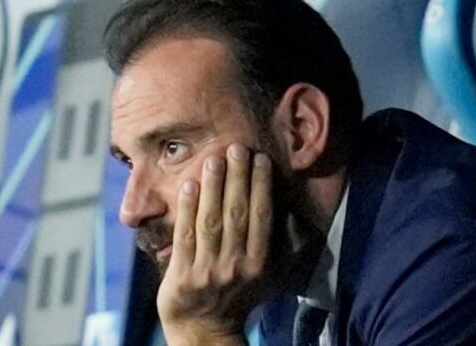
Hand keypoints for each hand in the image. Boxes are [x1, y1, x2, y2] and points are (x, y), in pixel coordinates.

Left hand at [156, 144, 275, 344]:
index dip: (261, 186)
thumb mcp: (271, 274)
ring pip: (211, 221)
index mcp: (260, 263)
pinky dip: (186, 210)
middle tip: (237, 148)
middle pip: (237, 214)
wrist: (206, 329)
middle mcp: (236, 265)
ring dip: (213, 187)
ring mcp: (208, 271)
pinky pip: (185, 237)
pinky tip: (188, 185)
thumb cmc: (240, 295)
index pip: (262, 217)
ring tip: (213, 159)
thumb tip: (292, 210)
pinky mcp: (182, 275)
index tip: (260, 158)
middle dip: (237, 179)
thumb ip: (284, 245)